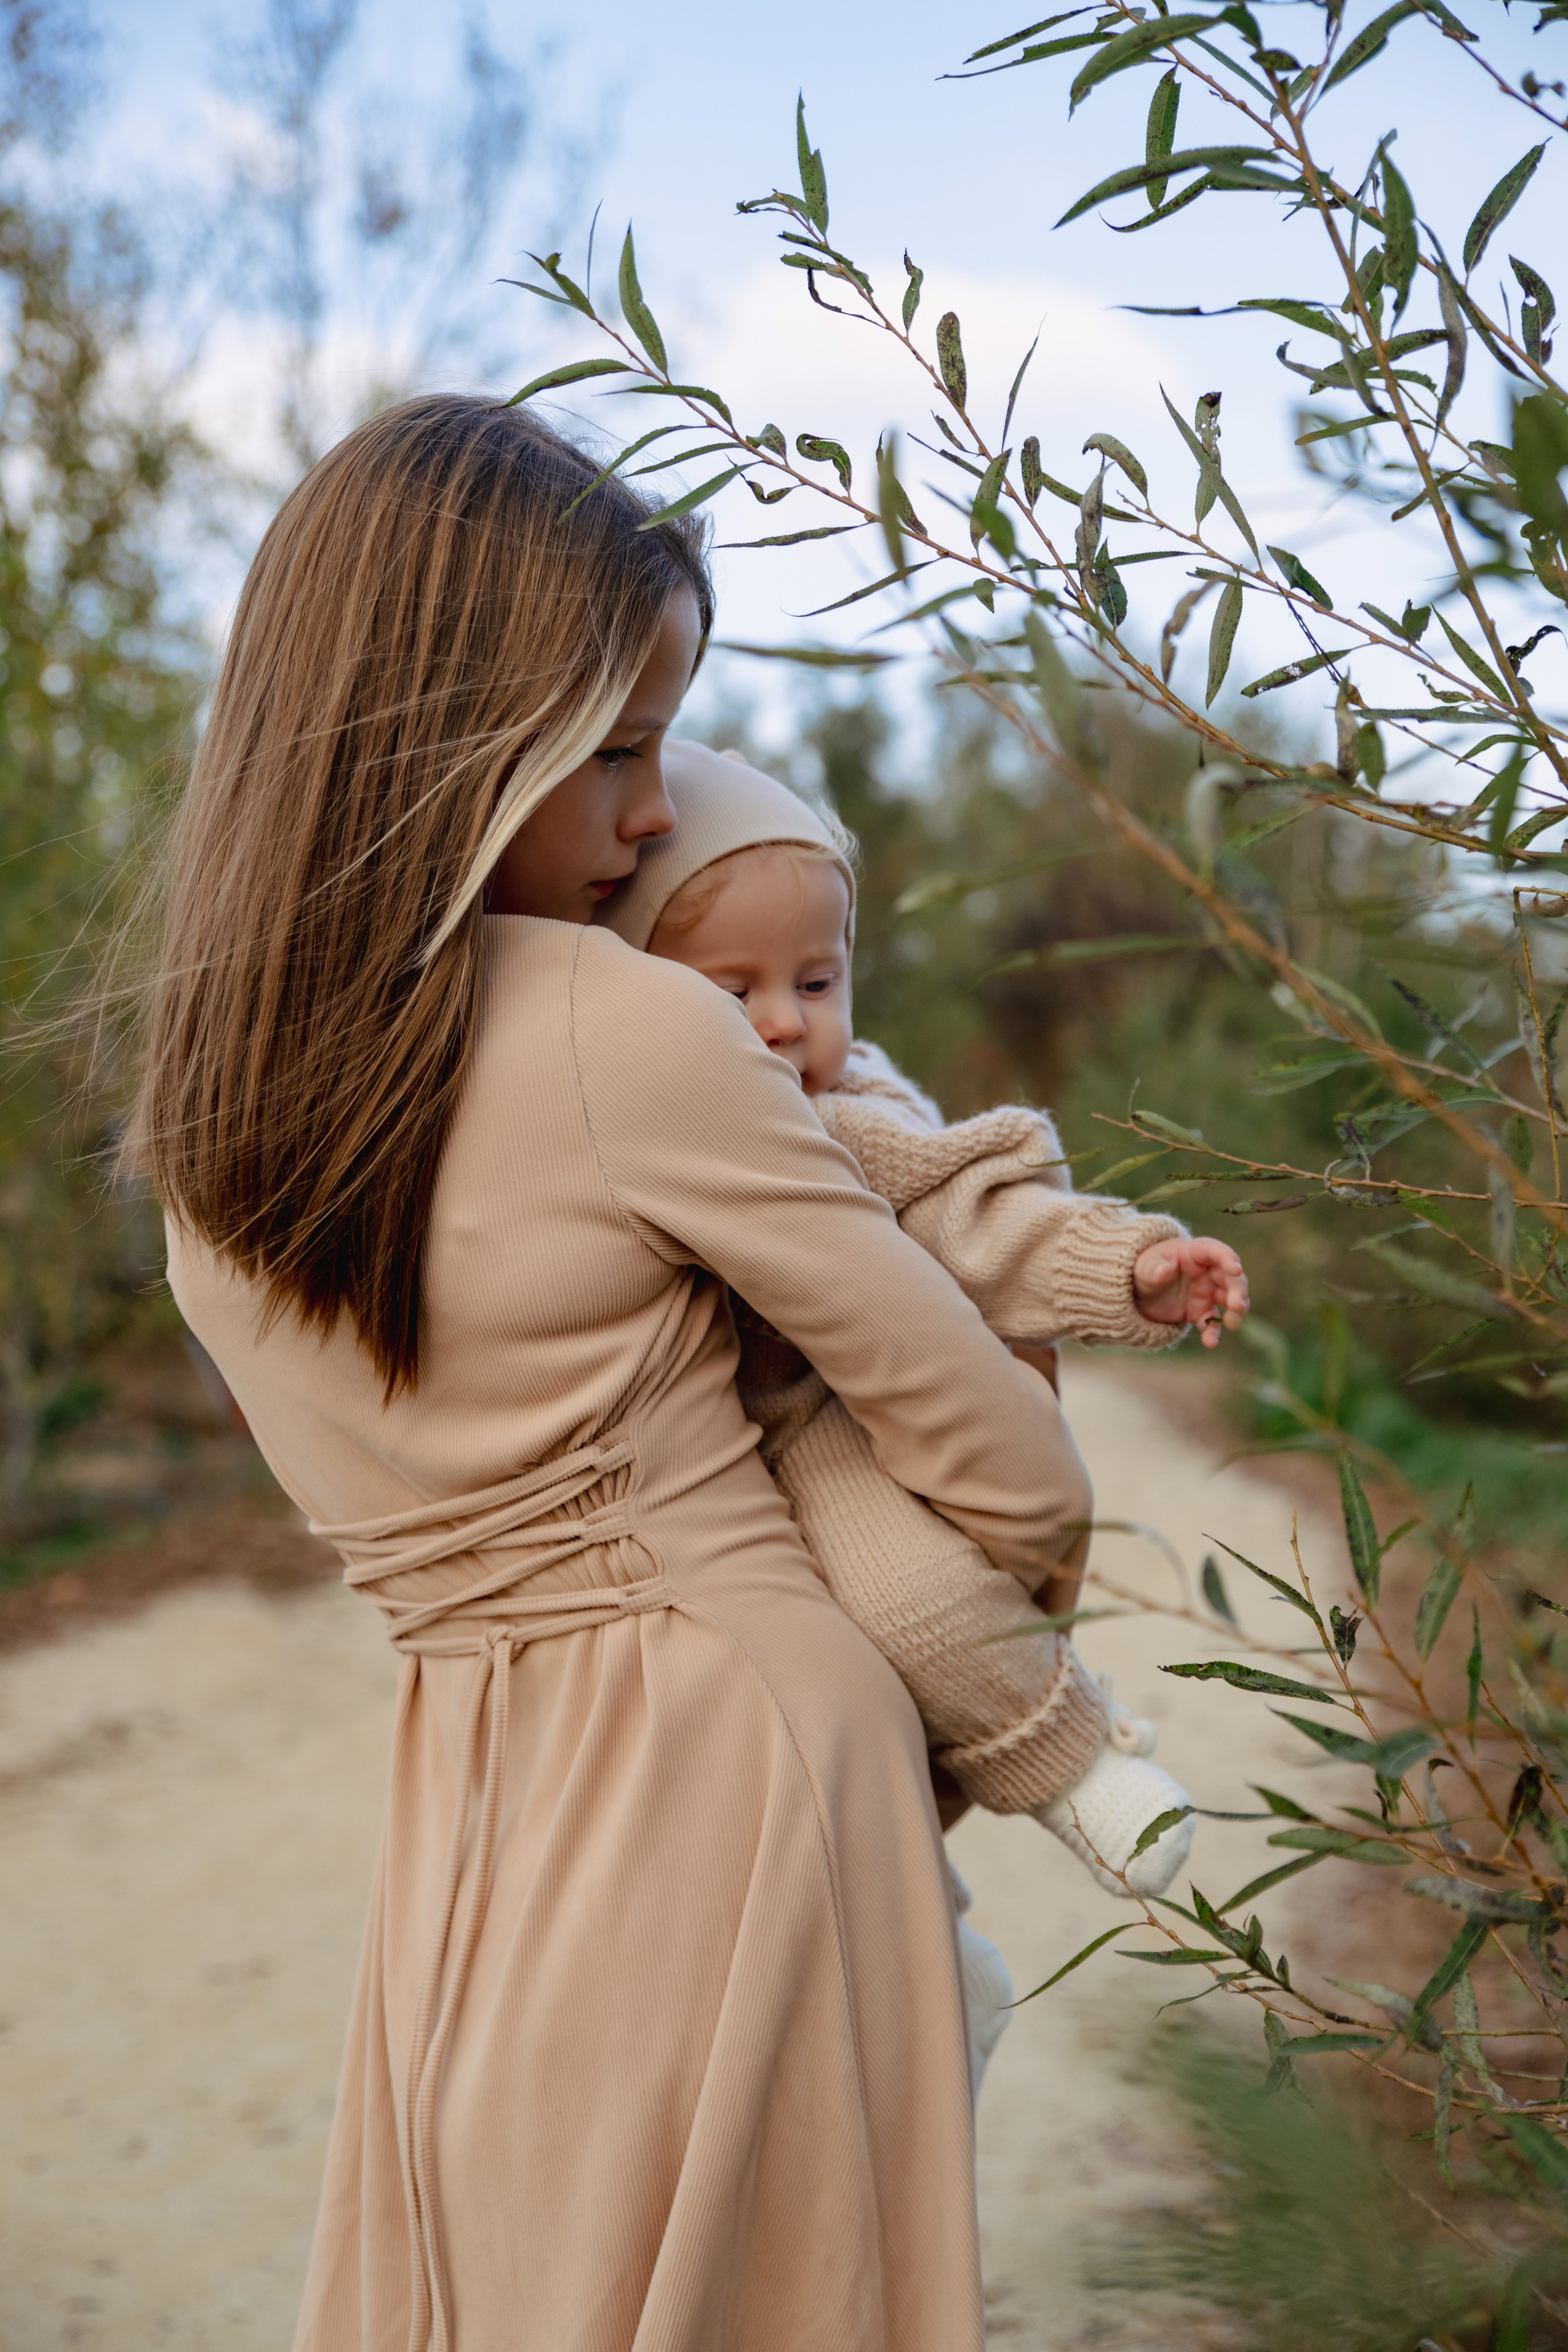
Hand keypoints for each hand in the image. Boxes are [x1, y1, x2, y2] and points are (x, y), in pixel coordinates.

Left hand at [1132, 1235, 1248, 1347]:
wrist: (1140, 1290)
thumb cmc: (1146, 1268)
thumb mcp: (1145, 1266)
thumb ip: (1154, 1268)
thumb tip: (1165, 1271)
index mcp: (1195, 1253)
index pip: (1216, 1251)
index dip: (1228, 1259)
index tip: (1236, 1270)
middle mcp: (1208, 1272)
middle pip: (1231, 1278)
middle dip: (1238, 1291)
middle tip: (1238, 1305)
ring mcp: (1207, 1293)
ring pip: (1230, 1300)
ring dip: (1236, 1312)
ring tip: (1233, 1324)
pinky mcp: (1201, 1312)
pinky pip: (1211, 1323)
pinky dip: (1213, 1333)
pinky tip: (1210, 1342)